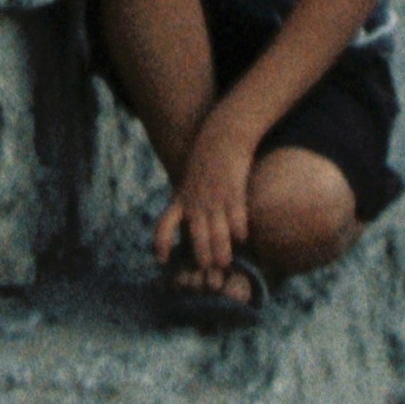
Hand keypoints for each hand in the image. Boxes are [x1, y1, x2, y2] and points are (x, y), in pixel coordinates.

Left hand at [159, 117, 259, 277]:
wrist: (223, 134)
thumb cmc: (206, 160)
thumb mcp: (188, 180)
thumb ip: (186, 203)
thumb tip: (187, 226)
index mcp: (180, 198)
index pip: (164, 224)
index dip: (161, 243)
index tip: (161, 258)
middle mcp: (195, 200)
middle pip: (194, 234)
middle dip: (200, 254)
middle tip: (207, 269)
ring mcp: (213, 196)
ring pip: (217, 230)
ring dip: (222, 249)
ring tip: (226, 263)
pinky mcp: (232, 190)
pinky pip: (236, 216)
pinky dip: (239, 229)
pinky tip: (243, 238)